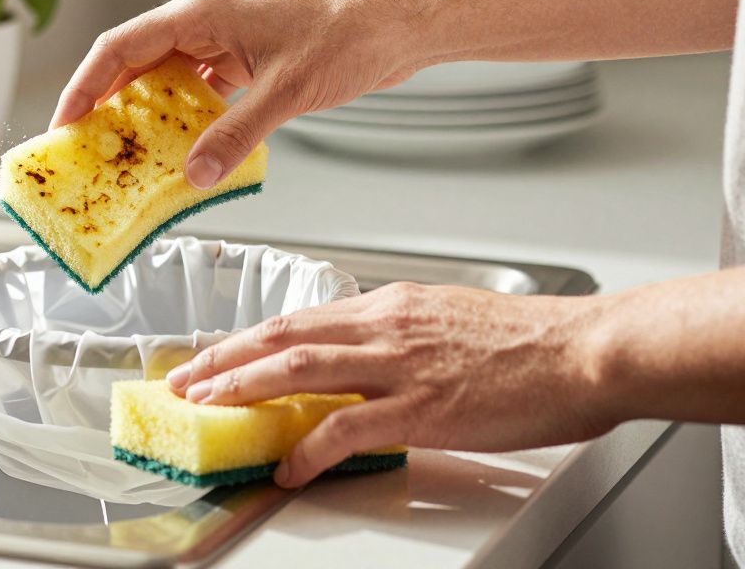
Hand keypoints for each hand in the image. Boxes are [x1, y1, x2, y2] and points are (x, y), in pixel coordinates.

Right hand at [49, 0, 428, 187]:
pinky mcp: (243, 59)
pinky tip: (177, 149)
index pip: (120, 47)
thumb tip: (196, 174)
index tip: (64, 124)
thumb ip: (237, 135)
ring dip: (144, 115)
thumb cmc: (346, 37)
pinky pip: (196, 90)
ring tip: (124, 156)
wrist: (394, 26)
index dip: (84, 86)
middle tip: (85, 149)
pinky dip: (182, 119)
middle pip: (133, 62)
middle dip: (105, 106)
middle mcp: (204, 21)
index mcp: (201, 12)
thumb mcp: (286, 92)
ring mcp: (224, 39)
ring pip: (163, 78)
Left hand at [164, 283, 618, 487]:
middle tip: (185, 379)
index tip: (218, 356)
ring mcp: (399, 366)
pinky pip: (346, 429)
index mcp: (391, 305)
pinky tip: (288, 467)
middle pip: (282, 337)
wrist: (587, 350)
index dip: (250, 340)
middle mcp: (384, 326)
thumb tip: (363, 358)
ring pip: (297, 370)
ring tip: (207, 408)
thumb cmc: (531, 340)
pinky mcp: (421, 408)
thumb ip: (399, 335)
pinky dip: (308, 449)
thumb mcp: (449, 320)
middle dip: (224, 359)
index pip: (300, 320)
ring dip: (242, 388)